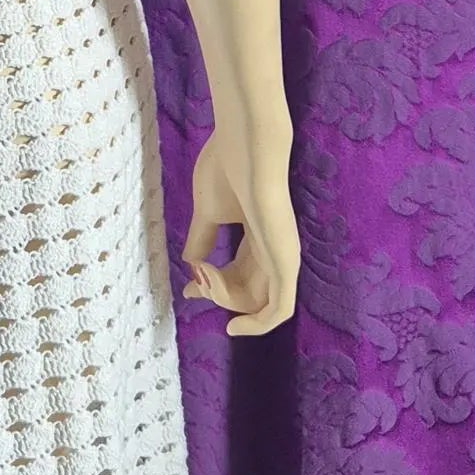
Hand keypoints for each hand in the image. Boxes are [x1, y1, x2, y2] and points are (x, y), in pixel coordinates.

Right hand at [181, 112, 298, 336]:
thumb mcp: (207, 212)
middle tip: (193, 287)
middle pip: (247, 292)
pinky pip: (279, 309)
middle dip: (217, 296)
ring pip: (259, 303)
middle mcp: (275, 250)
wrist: (247, 148)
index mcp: (258, 236)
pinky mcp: (286, 262)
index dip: (213, 286)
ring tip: (205, 281)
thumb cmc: (227, 170)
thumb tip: (191, 265)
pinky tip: (234, 326)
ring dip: (226, 303)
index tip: (189, 287)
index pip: (239, 274)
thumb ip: (201, 239)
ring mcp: (283, 257)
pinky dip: (258, 324)